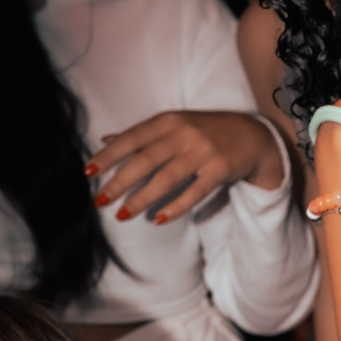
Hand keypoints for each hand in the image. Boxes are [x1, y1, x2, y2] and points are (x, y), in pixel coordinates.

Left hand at [86, 111, 284, 223]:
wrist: (253, 135)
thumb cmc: (206, 131)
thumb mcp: (173, 126)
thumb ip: (141, 135)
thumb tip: (105, 140)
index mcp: (168, 121)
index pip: (131, 138)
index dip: (108, 156)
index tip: (88, 173)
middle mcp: (184, 134)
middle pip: (146, 160)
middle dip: (120, 182)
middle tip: (100, 201)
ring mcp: (204, 152)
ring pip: (167, 178)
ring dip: (142, 199)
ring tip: (122, 215)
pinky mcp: (220, 170)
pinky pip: (195, 192)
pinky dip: (176, 207)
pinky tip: (158, 220)